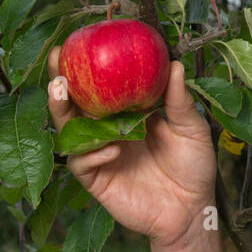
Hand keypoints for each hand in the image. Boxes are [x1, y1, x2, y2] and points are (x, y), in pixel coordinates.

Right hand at [46, 46, 216, 248]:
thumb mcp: (192, 129)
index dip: (87, 68)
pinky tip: (111, 147)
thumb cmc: (194, 167)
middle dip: (60, 82)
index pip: (101, 88)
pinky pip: (84, 163)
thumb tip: (175, 65)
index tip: (78, 42)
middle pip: (75, 105)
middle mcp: (109, 132)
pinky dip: (93, 153)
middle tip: (57, 60)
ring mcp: (100, 155)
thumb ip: (179, 100)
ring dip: (62, 111)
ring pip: (70, 132)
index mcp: (128, 115)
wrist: (193, 209)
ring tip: (62, 91)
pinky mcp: (98, 180)